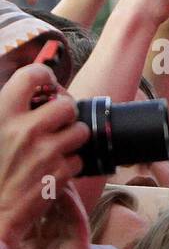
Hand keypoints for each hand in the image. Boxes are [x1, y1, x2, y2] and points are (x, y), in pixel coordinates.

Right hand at [0, 64, 90, 248]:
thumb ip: (5, 112)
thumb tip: (26, 93)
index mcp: (1, 113)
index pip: (32, 76)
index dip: (44, 75)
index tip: (47, 81)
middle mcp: (26, 130)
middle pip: (67, 105)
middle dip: (65, 112)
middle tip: (55, 120)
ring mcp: (46, 152)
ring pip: (80, 131)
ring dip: (72, 137)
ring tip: (56, 145)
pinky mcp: (60, 174)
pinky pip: (79, 159)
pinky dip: (70, 163)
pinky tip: (53, 167)